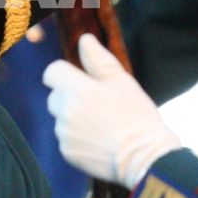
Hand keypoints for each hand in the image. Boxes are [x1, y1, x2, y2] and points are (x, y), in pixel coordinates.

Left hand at [42, 34, 183, 187]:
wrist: (145, 158)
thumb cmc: (137, 116)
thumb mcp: (122, 82)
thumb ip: (99, 59)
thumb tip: (84, 39)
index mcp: (78, 90)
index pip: (52, 72)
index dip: (65, 73)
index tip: (79, 80)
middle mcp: (66, 111)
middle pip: (54, 95)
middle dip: (69, 96)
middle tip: (97, 104)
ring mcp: (64, 133)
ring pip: (59, 117)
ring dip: (72, 117)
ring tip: (101, 124)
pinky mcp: (67, 152)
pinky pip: (64, 138)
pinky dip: (76, 137)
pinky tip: (98, 139)